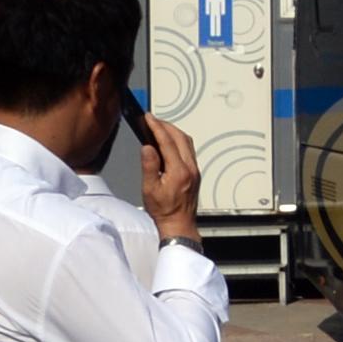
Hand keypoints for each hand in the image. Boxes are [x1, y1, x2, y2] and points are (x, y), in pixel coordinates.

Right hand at [138, 113, 203, 238]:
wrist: (179, 224)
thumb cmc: (163, 210)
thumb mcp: (150, 189)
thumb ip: (149, 166)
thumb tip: (147, 147)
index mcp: (179, 171)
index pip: (168, 142)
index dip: (157, 127)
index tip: (148, 117)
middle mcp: (190, 168)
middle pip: (181, 138)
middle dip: (166, 126)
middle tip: (152, 120)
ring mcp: (194, 170)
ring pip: (187, 143)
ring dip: (174, 132)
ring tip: (159, 127)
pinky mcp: (195, 173)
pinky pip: (189, 150)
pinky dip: (178, 141)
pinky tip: (168, 142)